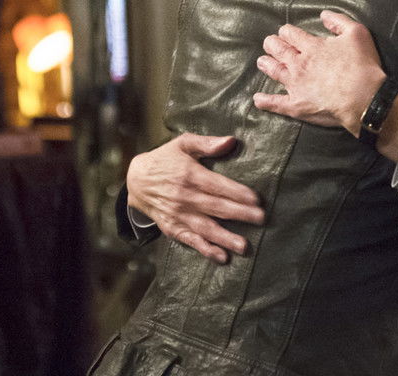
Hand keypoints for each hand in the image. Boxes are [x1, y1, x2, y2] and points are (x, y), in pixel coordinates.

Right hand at [126, 132, 265, 263]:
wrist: (136, 181)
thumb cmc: (165, 159)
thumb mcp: (183, 144)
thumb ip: (206, 143)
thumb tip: (230, 141)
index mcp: (189, 175)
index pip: (218, 186)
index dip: (237, 193)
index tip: (257, 199)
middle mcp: (184, 197)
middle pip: (216, 207)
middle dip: (240, 214)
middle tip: (261, 219)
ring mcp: (178, 215)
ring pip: (205, 228)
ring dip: (225, 238)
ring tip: (244, 246)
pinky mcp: (173, 228)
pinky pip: (191, 241)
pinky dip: (206, 249)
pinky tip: (222, 256)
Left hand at [253, 10, 385, 133]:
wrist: (365, 99)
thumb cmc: (362, 66)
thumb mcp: (357, 33)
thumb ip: (339, 21)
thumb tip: (323, 15)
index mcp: (312, 47)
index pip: (291, 34)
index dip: (286, 32)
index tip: (286, 33)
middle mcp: (299, 64)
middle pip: (278, 50)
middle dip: (272, 44)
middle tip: (270, 43)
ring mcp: (296, 85)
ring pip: (274, 71)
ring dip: (266, 64)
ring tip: (262, 61)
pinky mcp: (296, 105)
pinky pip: (275, 103)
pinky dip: (265, 101)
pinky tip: (257, 99)